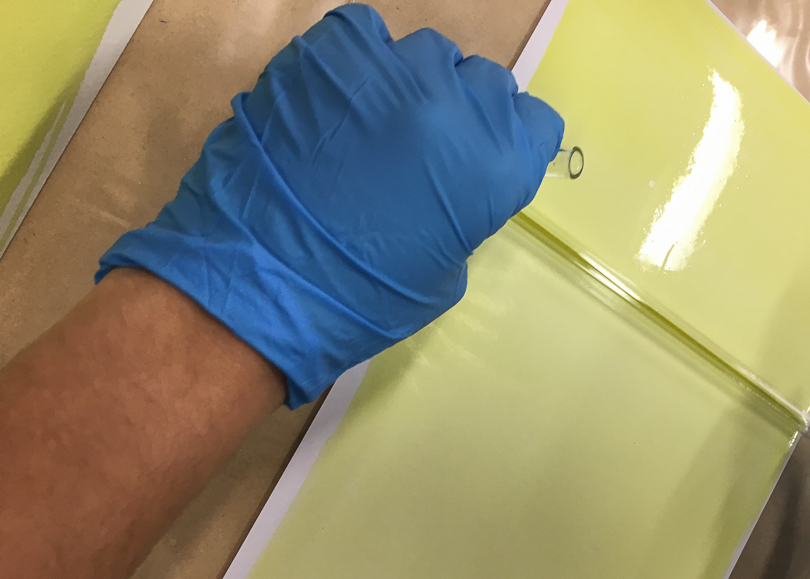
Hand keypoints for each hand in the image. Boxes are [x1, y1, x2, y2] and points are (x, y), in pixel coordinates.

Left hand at [97, 4, 562, 406]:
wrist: (262, 286)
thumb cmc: (361, 301)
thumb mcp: (444, 270)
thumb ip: (463, 208)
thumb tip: (451, 177)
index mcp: (492, 167)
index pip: (535, 123)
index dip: (509, 140)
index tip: (481, 158)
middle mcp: (452, 108)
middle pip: (482, 81)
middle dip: (461, 110)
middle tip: (423, 147)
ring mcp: (388, 74)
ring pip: (423, 52)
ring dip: (409, 84)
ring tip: (374, 123)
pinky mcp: (327, 55)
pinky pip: (360, 34)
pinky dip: (356, 61)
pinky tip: (336, 100)